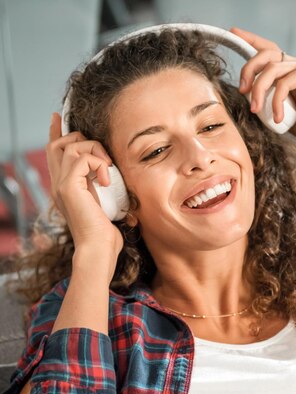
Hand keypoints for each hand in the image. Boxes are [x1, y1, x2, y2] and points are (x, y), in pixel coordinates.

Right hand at [46, 112, 123, 255]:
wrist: (98, 250)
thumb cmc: (106, 236)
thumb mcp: (106, 206)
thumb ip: (104, 189)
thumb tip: (116, 178)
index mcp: (65, 188)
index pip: (54, 154)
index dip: (56, 133)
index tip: (58, 117)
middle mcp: (59, 184)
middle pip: (58, 144)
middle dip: (81, 138)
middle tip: (103, 154)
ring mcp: (61, 185)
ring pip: (70, 146)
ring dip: (94, 151)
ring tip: (108, 170)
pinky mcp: (69, 187)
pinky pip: (82, 158)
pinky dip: (99, 164)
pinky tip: (107, 181)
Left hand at [230, 27, 295, 149]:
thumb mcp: (287, 118)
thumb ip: (271, 108)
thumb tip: (253, 107)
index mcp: (291, 73)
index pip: (268, 51)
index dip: (251, 41)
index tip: (234, 33)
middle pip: (265, 54)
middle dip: (248, 69)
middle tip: (242, 90)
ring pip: (271, 68)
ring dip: (258, 89)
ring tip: (255, 110)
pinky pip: (284, 82)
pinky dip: (276, 102)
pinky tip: (278, 118)